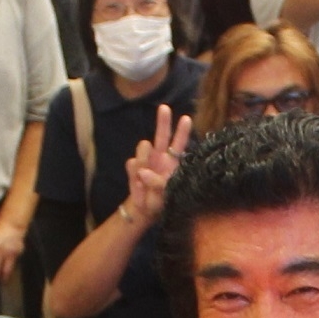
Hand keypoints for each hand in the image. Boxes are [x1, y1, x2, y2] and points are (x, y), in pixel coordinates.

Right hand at [119, 109, 189, 224]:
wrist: (144, 210)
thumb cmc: (161, 201)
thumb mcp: (166, 195)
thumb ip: (158, 183)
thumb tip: (143, 171)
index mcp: (173, 162)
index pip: (179, 144)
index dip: (182, 132)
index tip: (187, 118)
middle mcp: (160, 157)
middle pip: (162, 136)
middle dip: (163, 122)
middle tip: (164, 108)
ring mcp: (146, 160)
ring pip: (143, 146)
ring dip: (144, 158)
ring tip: (145, 178)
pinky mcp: (133, 166)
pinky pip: (131, 162)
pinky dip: (134, 174)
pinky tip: (138, 185)